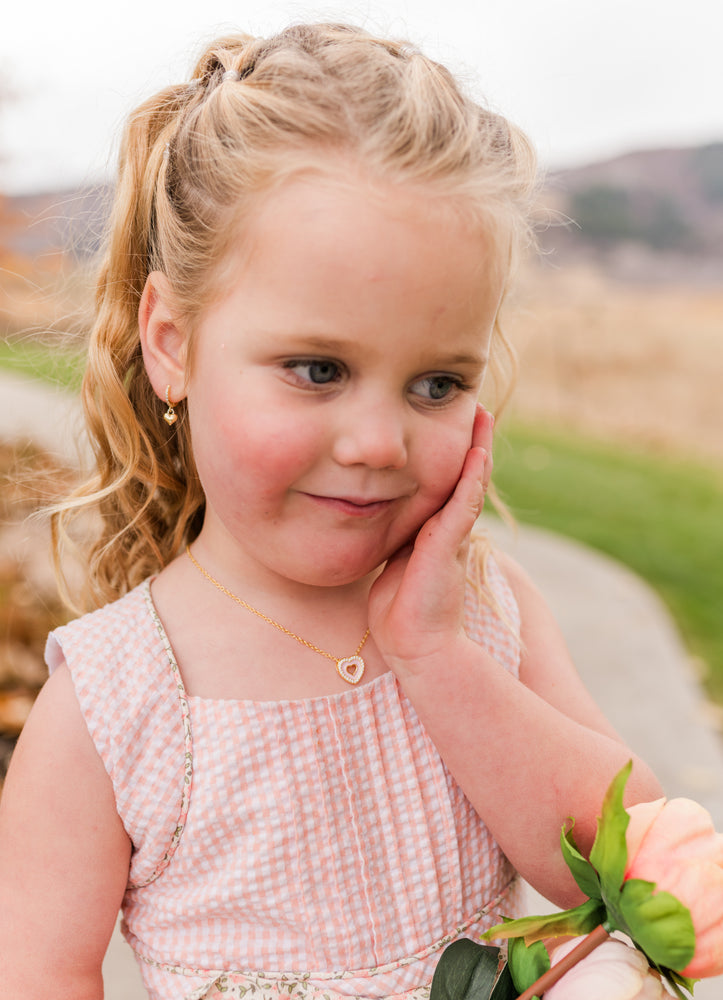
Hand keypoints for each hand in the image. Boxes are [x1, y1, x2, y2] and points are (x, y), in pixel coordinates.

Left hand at [368, 404, 493, 674]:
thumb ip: (391, 537)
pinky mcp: (449, 545)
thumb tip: (368, 513)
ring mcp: (451, 535)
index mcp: (432, 529)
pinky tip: (476, 453)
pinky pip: (463, 504)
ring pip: (469, 482)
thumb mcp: (390, 560)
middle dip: (469, 440)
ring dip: (477, 448)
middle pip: (461, 474)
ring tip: (481, 415)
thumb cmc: (398, 610)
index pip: (443, 481)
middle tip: (476, 405)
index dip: (448, 451)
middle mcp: (447, 528)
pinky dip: (471, 478)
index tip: (445, 419)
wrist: (414, 645)